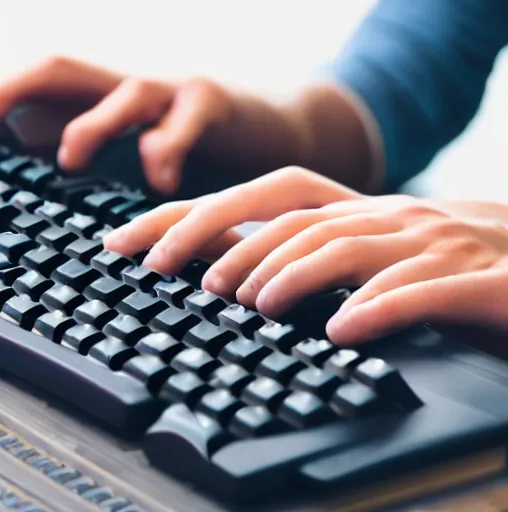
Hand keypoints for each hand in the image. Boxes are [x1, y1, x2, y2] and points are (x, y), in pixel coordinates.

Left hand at [0, 56, 233, 192]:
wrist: (268, 126)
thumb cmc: (200, 143)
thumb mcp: (138, 142)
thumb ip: (91, 142)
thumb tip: (30, 142)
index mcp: (109, 98)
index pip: (40, 86)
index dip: (0, 98)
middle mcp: (134, 88)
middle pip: (62, 70)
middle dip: (14, 91)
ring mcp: (175, 91)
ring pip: (125, 95)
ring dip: (91, 127)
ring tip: (69, 161)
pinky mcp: (214, 104)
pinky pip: (184, 126)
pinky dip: (167, 152)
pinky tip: (161, 184)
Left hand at [104, 166, 507, 344]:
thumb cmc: (448, 266)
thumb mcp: (376, 254)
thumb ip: (322, 258)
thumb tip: (251, 275)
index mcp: (358, 213)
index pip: (265, 197)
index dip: (199, 214)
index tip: (145, 245)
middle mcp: (386, 218)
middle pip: (294, 219)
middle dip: (234, 246)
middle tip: (193, 282)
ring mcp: (427, 244)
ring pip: (345, 248)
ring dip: (292, 276)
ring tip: (254, 305)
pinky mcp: (471, 281)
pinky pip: (416, 291)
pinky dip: (374, 309)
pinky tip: (342, 330)